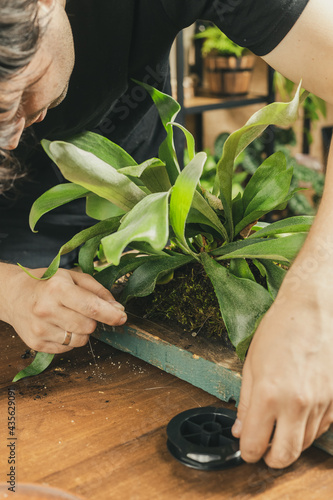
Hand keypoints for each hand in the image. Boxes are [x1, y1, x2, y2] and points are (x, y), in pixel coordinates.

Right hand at [1, 264, 126, 353]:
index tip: (122, 317)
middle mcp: (47, 309)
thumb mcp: (73, 277)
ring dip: (82, 331)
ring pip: (80, 340)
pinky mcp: (36, 344)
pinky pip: (68, 349)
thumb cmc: (47, 283)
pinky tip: (59, 326)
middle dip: (93, 320)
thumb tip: (118, 309)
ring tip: (69, 317)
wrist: (13, 294)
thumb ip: (98, 291)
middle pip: (89, 326)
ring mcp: (40, 329)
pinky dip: (69, 339)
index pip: (92, 307)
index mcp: (58, 289)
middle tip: (82, 310)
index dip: (112, 315)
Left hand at [232, 277, 332, 467]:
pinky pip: (322, 427)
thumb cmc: (279, 330)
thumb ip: (246, 403)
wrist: (311, 310)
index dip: (248, 451)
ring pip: (305, 443)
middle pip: (285, 456)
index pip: (255, 445)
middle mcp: (296, 404)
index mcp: (269, 395)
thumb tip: (240, 429)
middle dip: (270, 458)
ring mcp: (320, 403)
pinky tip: (298, 413)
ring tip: (280, 424)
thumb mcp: (251, 365)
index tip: (246, 448)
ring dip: (290, 441)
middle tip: (263, 448)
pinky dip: (308, 428)